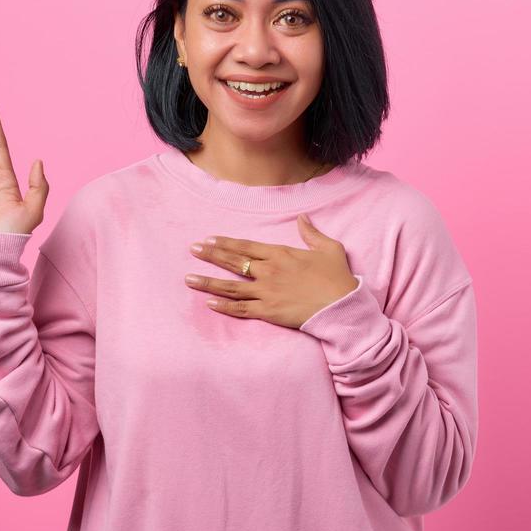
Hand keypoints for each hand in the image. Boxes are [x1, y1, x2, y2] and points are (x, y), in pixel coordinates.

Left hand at [184, 214, 360, 329]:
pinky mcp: (268, 312)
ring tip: (189, 279)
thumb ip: (312, 233)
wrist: (341, 306)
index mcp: (281, 254)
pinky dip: (224, 306)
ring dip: (208, 282)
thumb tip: (302, 218)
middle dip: (210, 256)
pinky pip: (241, 309)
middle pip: (233, 262)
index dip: (225, 243)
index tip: (208, 240)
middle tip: (193, 250)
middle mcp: (269, 271)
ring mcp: (266, 292)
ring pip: (231, 287)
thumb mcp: (329, 248)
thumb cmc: (337, 278)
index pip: (246, 247)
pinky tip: (209, 303)